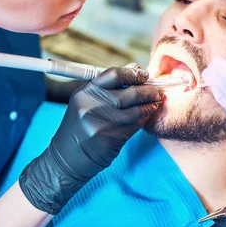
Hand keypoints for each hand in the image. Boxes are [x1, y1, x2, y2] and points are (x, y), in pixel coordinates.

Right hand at [20, 66, 162, 213]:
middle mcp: (92, 106)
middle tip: (158, 91)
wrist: (67, 158)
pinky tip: (147, 115)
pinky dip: (144, 119)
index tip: (144, 75)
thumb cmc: (79, 126)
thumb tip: (136, 68)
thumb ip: (109, 86)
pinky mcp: (111, 139)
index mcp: (85, 93)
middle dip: (148, 91)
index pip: (114, 75)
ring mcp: (102, 124)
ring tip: (156, 102)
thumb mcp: (85, 102)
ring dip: (150, 106)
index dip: (133, 73)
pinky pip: (135, 125)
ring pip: (136, 111)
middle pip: (129, 93)